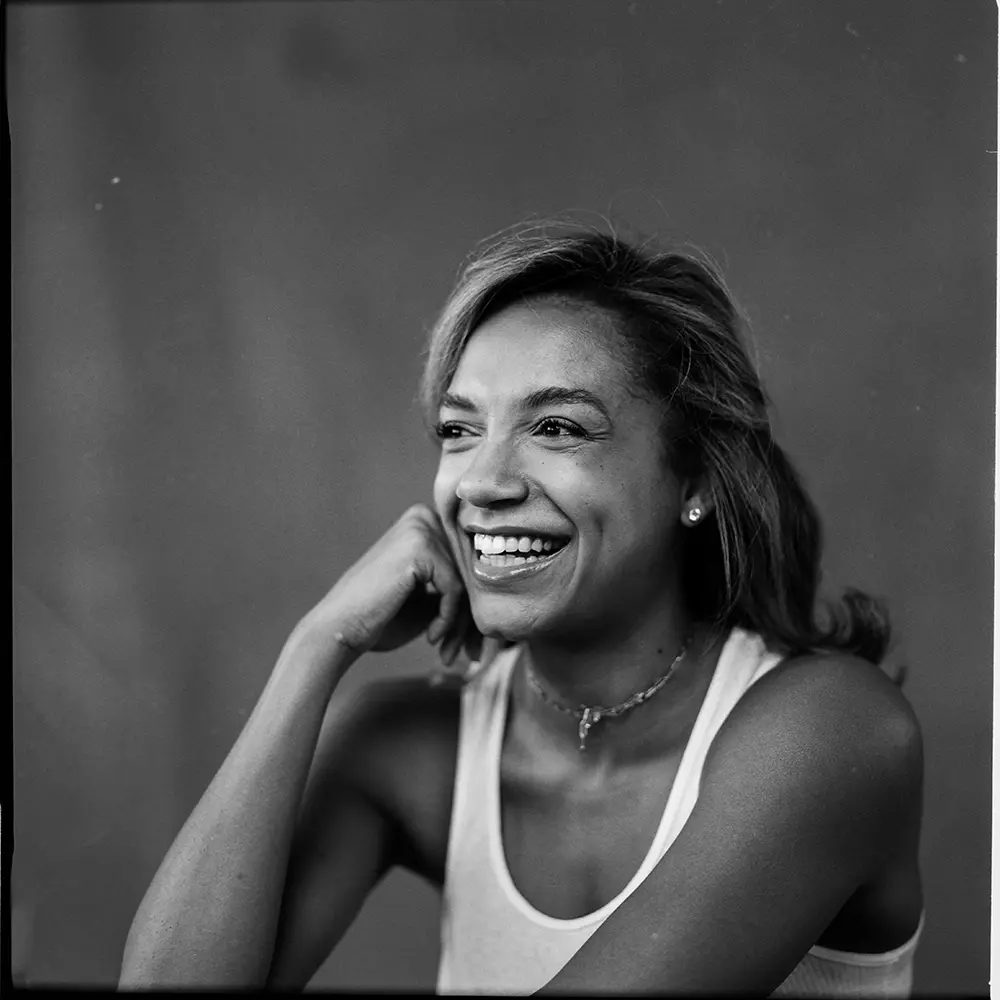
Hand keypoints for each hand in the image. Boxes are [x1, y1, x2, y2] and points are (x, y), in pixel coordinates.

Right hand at [293, 504, 478, 666]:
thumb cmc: (380, 619)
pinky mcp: (420, 548)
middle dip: (472, 621)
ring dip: (462, 626)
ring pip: (467, 583)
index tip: (472, 646)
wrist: (339, 629)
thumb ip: (457, 589)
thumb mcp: (428, 599)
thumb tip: (498, 599)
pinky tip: (431, 637)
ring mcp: (422, 528)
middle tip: (469, 656)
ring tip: (449, 653)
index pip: (467, 566)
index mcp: (426, 523)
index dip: (473, 610)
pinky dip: (448, 619)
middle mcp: (425, 516)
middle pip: (470, 573)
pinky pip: (455, 590)